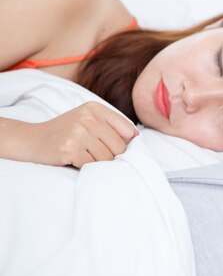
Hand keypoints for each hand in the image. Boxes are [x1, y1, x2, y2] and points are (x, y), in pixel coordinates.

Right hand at [19, 101, 137, 167]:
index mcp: (95, 108)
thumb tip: (137, 137)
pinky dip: (86, 167)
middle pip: (119, 146)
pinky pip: (92, 165)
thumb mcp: (87, 119)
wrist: (30, 140)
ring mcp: (78, 132)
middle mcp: (88, 118)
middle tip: (95, 154)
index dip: (125, 143)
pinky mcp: (69, 148)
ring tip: (84, 156)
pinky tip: (75, 160)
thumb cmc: (65, 132)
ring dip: (98, 162)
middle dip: (112, 155)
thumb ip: (110, 125)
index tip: (114, 147)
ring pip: (107, 157)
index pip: (127, 130)